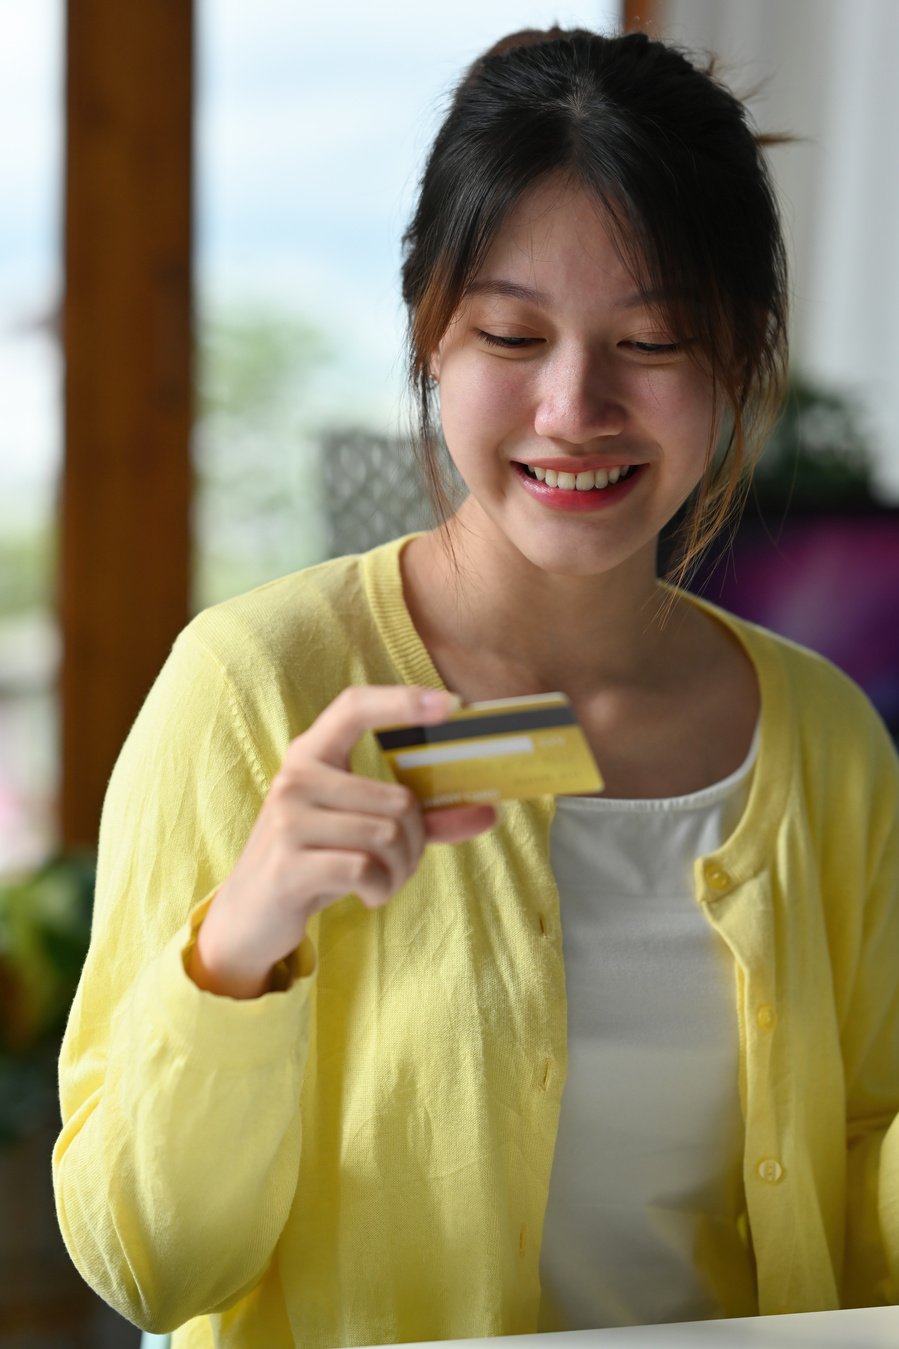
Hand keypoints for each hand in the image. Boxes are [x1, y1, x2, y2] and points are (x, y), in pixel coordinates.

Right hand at [189, 686, 495, 998]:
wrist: (250, 915)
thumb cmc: (316, 860)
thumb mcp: (362, 829)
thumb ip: (424, 818)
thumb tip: (490, 811)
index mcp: (311, 754)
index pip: (355, 707)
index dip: (403, 701)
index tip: (452, 705)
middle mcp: (295, 778)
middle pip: (399, 800)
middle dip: (416, 843)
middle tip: (399, 864)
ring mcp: (288, 819)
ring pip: (388, 836)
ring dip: (400, 871)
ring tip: (380, 881)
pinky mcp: (288, 864)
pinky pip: (366, 869)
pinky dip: (381, 890)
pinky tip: (367, 895)